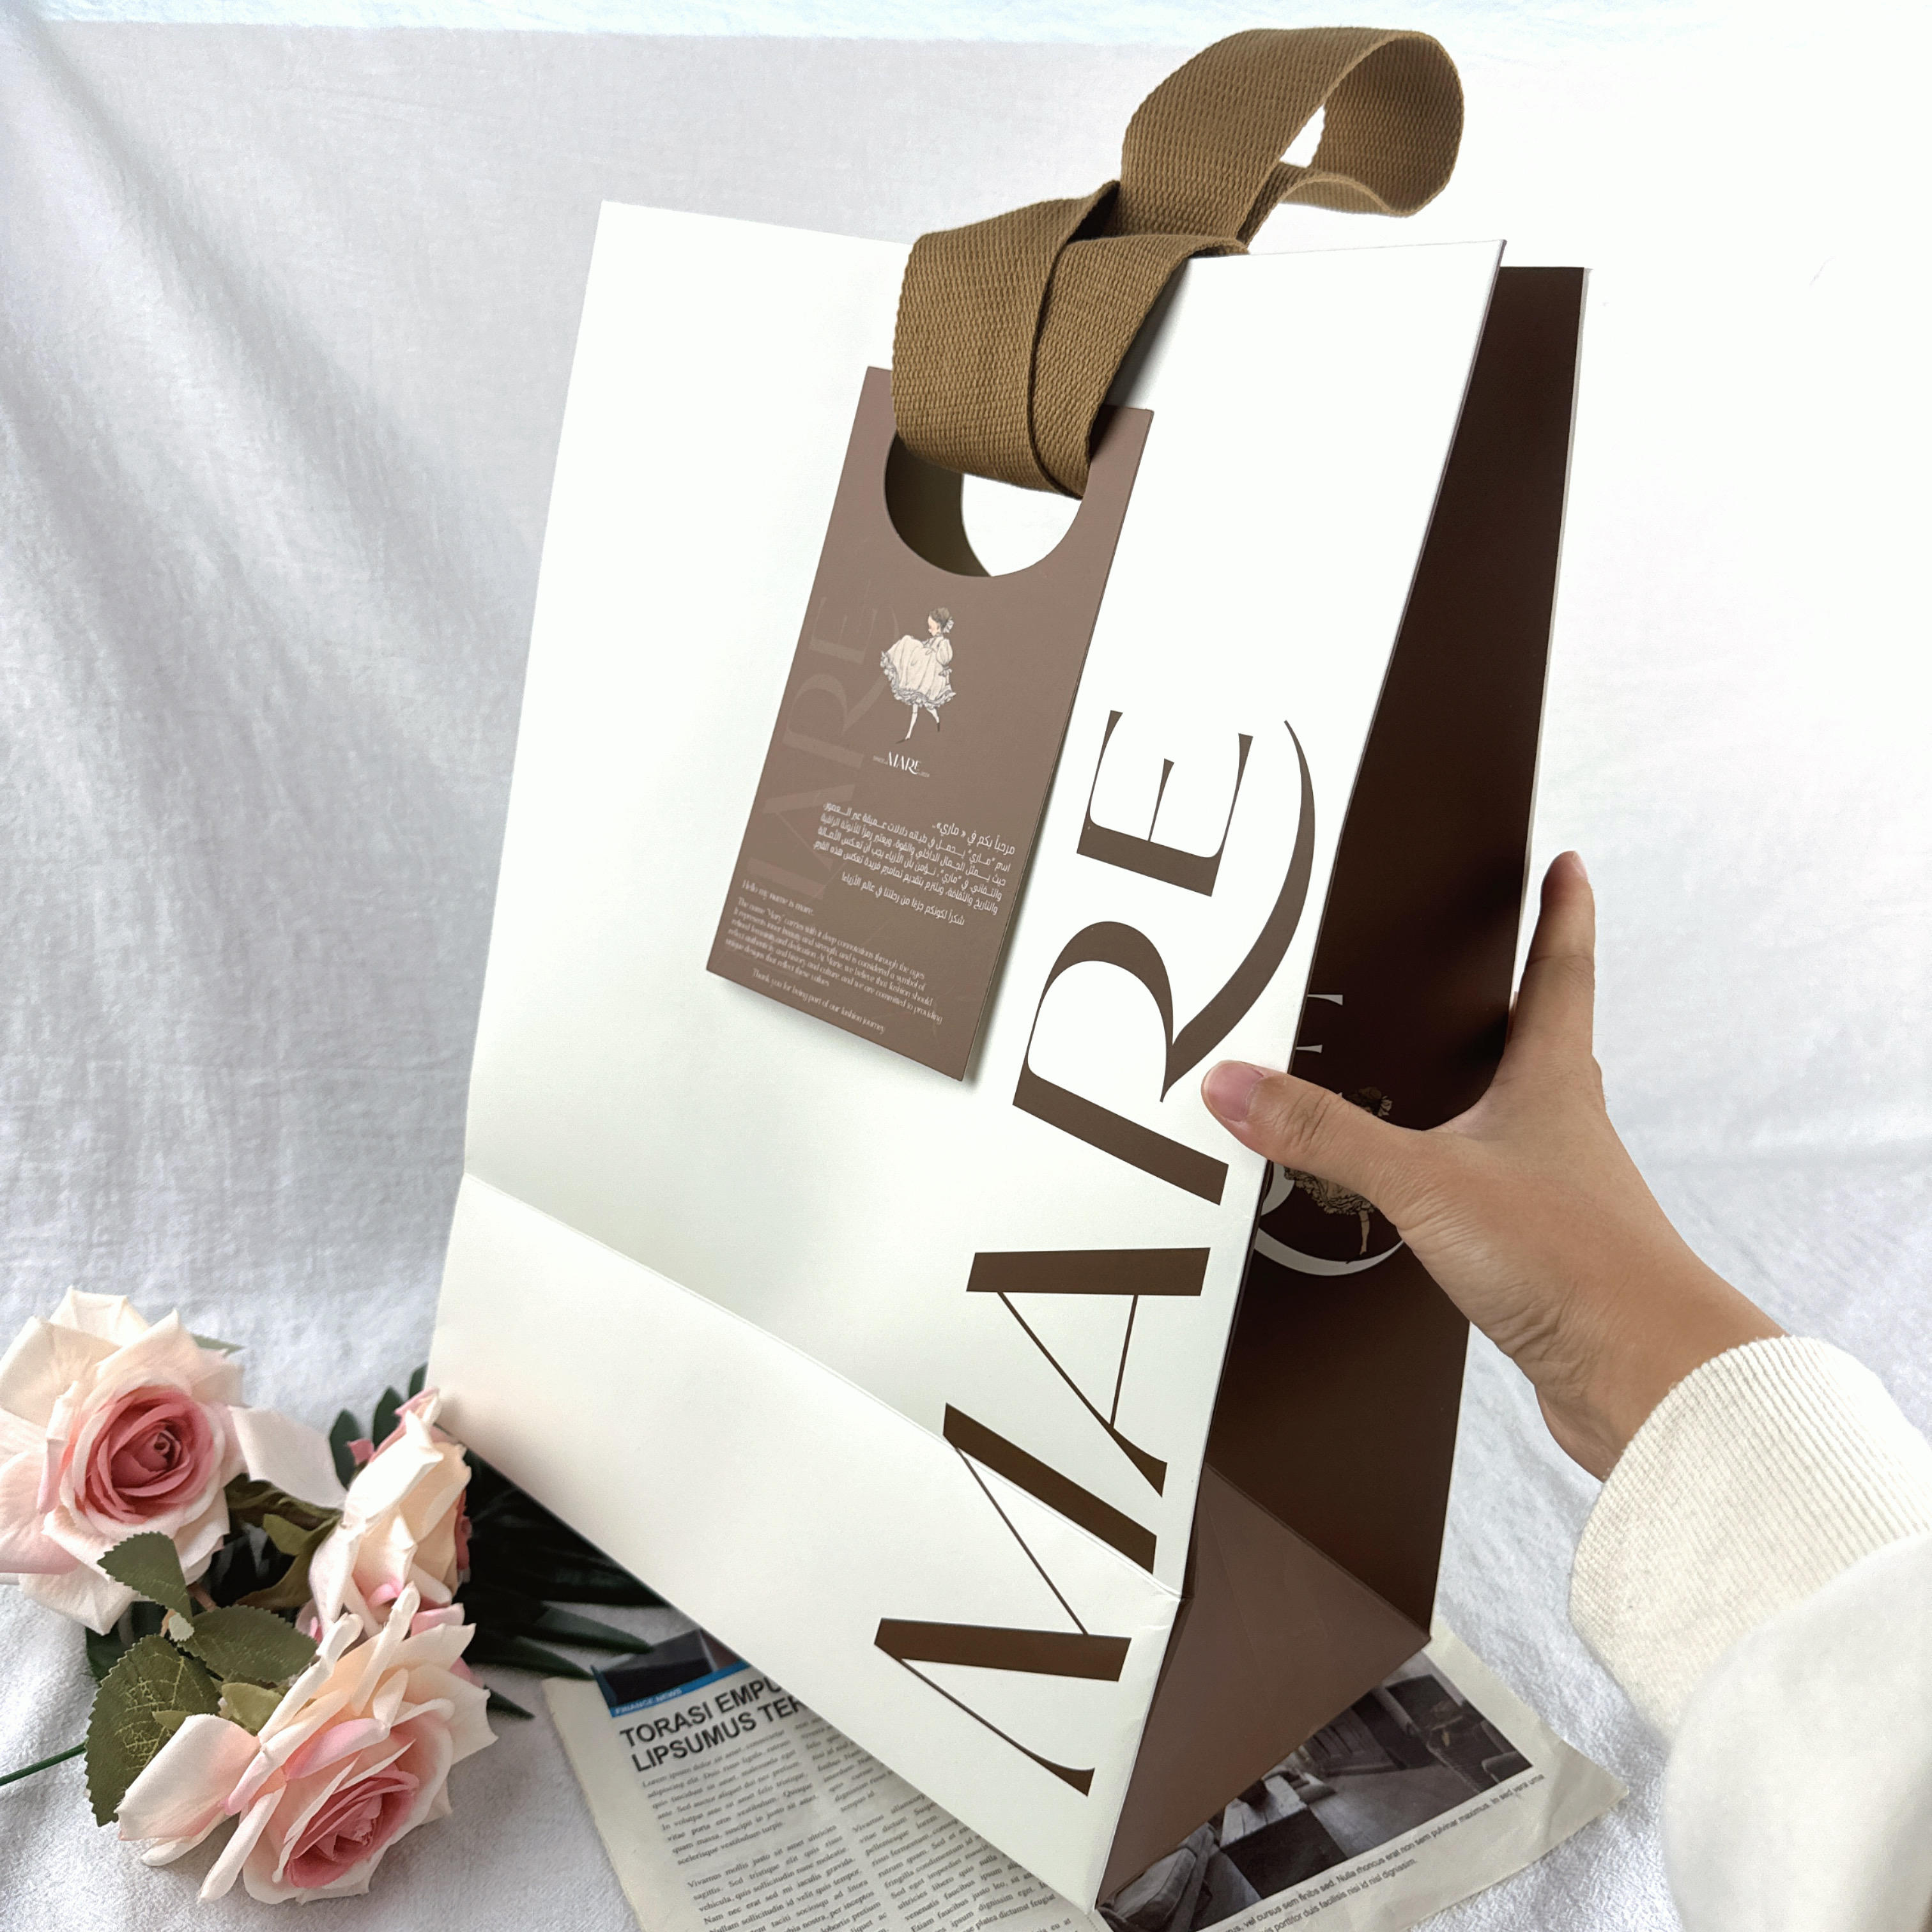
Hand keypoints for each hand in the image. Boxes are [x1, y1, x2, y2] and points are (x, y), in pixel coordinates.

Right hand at [1200, 852, 1780, 1478]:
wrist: (1646, 1379)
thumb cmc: (1575, 1264)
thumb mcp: (1427, 1180)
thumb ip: (1327, 1134)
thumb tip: (1238, 1085)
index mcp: (1551, 1084)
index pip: (1560, 972)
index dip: (1562, 913)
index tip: (1566, 866)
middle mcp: (1563, 1130)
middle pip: (1543, 1044)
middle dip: (1516, 1000)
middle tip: (1489, 964)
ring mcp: (1557, 1196)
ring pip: (1516, 1125)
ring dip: (1479, 1097)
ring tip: (1427, 1082)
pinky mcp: (1541, 1260)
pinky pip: (1489, 1200)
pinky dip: (1455, 1184)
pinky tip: (1419, 1203)